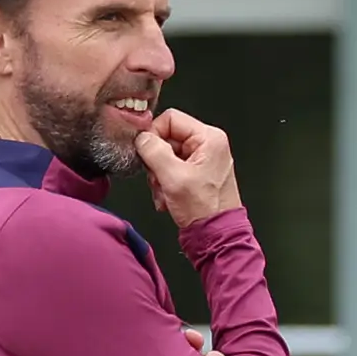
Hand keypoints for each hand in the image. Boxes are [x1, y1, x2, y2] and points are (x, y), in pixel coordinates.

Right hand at [136, 109, 243, 227]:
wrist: (215, 236)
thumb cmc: (205, 210)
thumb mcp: (173, 177)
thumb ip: (154, 152)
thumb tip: (141, 138)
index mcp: (209, 138)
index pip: (171, 118)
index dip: (153, 135)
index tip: (145, 153)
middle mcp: (209, 145)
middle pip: (167, 138)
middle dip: (156, 162)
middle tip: (157, 179)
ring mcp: (203, 160)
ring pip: (166, 156)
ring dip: (159, 176)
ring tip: (164, 193)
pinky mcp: (197, 174)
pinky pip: (172, 170)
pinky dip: (165, 184)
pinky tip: (168, 198)